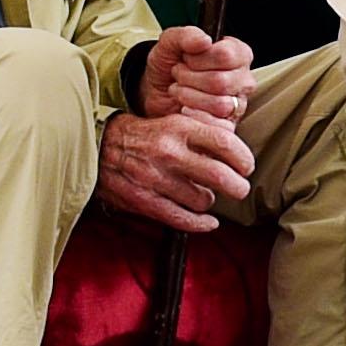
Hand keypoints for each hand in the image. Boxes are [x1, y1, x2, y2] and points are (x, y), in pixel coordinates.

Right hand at [97, 98, 251, 232]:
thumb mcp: (174, 121)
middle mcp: (168, 152)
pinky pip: (181, 219)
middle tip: (240, 188)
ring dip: (209, 201)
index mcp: (178, 128)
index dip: (244, 158)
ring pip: (202, 200)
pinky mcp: (143, 200)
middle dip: (237, 186)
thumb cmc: (145, 135)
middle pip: (220, 176)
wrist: (98, 147)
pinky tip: (209, 222)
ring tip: (204, 195)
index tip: (247, 167)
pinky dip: (200, 224)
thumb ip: (205, 130)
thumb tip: (236, 141)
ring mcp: (155, 178)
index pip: (225, 143)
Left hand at [137, 26, 254, 127]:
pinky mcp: (228, 125)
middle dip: (190, 78)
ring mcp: (238, 104)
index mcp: (238, 54)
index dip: (199, 58)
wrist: (155, 92)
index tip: (187, 58)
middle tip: (180, 75)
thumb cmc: (169, 66)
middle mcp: (243, 79)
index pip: (226, 55)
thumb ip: (185, 35)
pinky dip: (193, 116)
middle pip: (221, 81)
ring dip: (189, 97)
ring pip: (220, 105)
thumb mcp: (169, 43)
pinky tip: (184, 108)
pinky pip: (217, 125)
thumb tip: (204, 40)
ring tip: (181, 90)